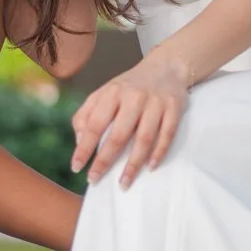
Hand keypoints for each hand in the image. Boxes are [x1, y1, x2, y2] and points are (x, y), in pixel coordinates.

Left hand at [71, 56, 189, 188]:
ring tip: (123, 183)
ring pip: (144, 138)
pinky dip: (159, 153)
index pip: (94, 124)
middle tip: (95, 179)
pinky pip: (167, 135)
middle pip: (118, 135)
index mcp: (112, 93)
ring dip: (133, 164)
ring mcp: (156, 102)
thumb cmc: (129, 87)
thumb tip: (79, 142)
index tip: (77, 167)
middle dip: (105, 161)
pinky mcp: (174, 108)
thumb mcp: (103, 93)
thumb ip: (86, 114)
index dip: (84, 147)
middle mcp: (134, 97)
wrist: (165, 67)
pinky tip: (149, 167)